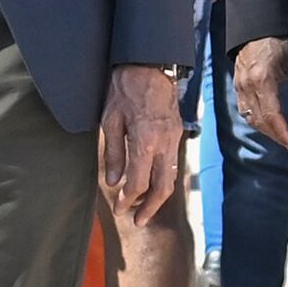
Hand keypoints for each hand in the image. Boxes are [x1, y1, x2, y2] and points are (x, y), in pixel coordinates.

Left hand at [99, 63, 183, 219]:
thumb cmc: (124, 89)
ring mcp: (174, 137)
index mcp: (145, 142)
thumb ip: (113, 153)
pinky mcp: (177, 131)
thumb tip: (114, 181)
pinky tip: (154, 182)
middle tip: (138, 221)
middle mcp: (164, 143)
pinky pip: (173, 161)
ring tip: (146, 207)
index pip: (138, 182)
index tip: (119, 208)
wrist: (148, 64)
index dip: (128, 200)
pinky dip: (164, 177)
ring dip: (159, 195)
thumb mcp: (110, 121)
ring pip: (172, 176)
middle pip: (162, 186)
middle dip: (150, 207)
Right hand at [233, 37, 287, 152]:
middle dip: (276, 136)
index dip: (283, 133)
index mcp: (262, 78)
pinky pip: (245, 110)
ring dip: (267, 131)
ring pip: (251, 118)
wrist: (257, 27)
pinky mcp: (238, 86)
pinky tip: (270, 125)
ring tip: (283, 138)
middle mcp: (247, 85)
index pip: (272, 114)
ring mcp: (240, 86)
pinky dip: (258, 120)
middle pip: (260, 121)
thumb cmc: (278, 40)